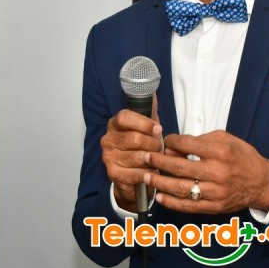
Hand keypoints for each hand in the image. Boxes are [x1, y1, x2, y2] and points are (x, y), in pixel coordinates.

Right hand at [101, 97, 162, 212]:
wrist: (133, 175)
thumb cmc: (141, 147)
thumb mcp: (146, 127)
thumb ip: (149, 110)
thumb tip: (153, 92)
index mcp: (115, 124)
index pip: (125, 117)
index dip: (143, 123)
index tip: (158, 129)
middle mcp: (108, 139)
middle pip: (134, 138)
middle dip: (153, 144)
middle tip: (160, 148)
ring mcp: (108, 156)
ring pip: (137, 156)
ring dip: (153, 159)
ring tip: (158, 160)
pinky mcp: (112, 173)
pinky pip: (135, 173)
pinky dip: (147, 174)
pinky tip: (152, 172)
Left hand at [144, 130, 268, 213]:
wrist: (262, 183)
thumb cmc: (242, 157)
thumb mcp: (226, 139)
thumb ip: (201, 140)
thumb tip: (175, 146)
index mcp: (220, 152)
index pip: (187, 145)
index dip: (171, 142)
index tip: (164, 142)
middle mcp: (217, 172)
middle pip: (179, 167)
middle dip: (158, 162)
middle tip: (146, 157)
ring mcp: (215, 192)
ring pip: (180, 188)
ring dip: (159, 182)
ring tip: (146, 177)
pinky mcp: (214, 207)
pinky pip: (188, 206)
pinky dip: (171, 202)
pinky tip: (159, 196)